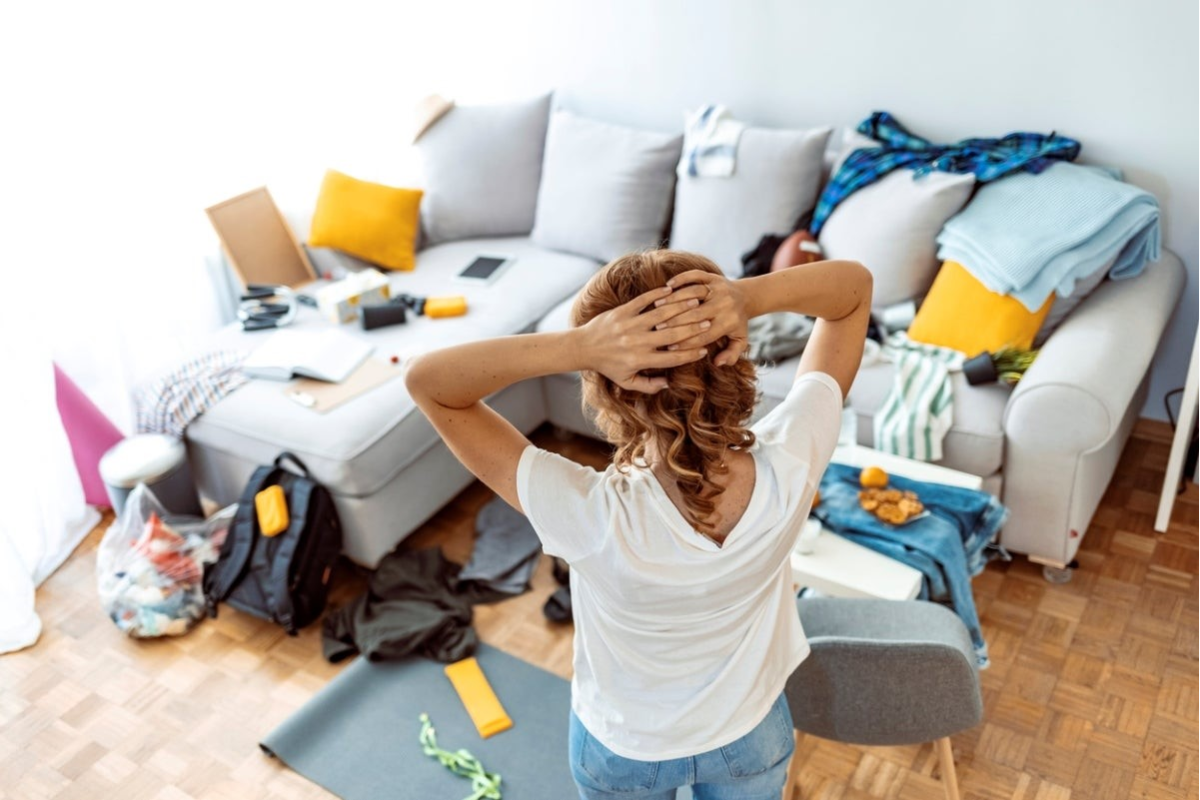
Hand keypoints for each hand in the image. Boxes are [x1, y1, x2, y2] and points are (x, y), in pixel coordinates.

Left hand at [572, 285, 711, 392]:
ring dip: (680, 307)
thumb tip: (668, 384)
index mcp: (640, 360)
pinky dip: (658, 294)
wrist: (583, 347)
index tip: (704, 349)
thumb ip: (648, 385)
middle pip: (672, 334)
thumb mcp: (626, 382)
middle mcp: (637, 342)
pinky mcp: (622, 311)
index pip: (672, 357)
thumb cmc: (608, 366)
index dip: (690, 354)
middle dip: (693, 329)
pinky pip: (643, 300)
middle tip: (708, 323)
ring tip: (696, 302)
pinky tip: (672, 289)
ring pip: (661, 314)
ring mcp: (629, 324)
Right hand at [656, 270, 749, 366]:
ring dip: (673, 300)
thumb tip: (718, 363)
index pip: (704, 335)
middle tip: (657, 328)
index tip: (669, 348)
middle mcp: (725, 304)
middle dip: (675, 322)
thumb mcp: (740, 341)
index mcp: (729, 322)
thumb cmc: (737, 323)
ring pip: (693, 293)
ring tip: (657, 307)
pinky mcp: (713, 276)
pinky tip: (667, 286)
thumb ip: (732, 354)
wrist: (746, 297)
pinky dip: (681, 279)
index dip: (686, 343)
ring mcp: (719, 288)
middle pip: (695, 315)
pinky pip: (695, 275)